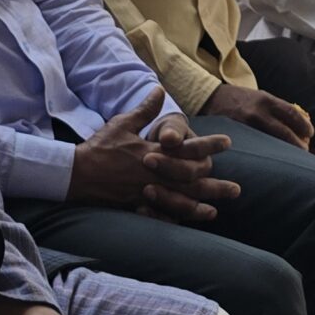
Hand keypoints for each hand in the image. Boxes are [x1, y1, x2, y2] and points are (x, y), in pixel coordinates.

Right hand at [69, 91, 238, 220]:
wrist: (77, 174)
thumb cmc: (101, 147)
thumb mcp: (122, 123)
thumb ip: (145, 110)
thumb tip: (160, 90)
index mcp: (153, 152)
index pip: (186, 148)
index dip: (208, 145)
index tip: (227, 143)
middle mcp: (153, 173)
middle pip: (190, 181)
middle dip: (214, 185)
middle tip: (237, 190)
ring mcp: (145, 192)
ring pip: (179, 201)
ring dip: (200, 206)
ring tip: (218, 210)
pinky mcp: (136, 205)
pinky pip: (160, 215)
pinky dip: (176, 219)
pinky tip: (184, 224)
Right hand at [202, 83, 313, 148]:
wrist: (210, 97)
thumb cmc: (238, 98)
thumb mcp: (259, 96)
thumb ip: (274, 108)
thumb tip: (297, 121)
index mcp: (266, 99)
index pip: (291, 113)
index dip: (303, 125)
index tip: (310, 133)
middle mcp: (258, 111)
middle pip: (284, 131)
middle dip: (297, 143)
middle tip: (305, 151)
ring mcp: (246, 125)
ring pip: (271, 141)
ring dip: (283, 150)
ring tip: (291, 159)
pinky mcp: (237, 135)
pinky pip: (255, 146)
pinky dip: (266, 153)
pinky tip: (271, 160)